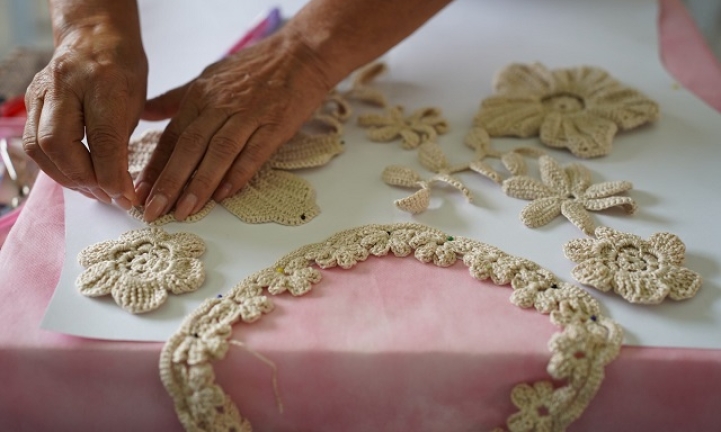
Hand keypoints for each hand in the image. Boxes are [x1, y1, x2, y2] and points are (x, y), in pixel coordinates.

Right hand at [23, 20, 147, 208]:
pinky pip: (34, 144)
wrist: (95, 37)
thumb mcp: (137, 101)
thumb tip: (119, 188)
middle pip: (58, 143)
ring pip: (39, 147)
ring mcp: (40, 92)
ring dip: (67, 178)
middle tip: (109, 196)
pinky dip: (56, 166)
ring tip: (95, 191)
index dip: (112, 174)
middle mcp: (64, 84)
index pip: (102, 137)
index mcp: (102, 80)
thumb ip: (124, 141)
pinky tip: (78, 177)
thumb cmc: (123, 69)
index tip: (126, 197)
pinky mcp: (30, 102)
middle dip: (84, 179)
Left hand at [136, 30, 332, 221]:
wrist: (302, 54)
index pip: (172, 136)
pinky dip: (239, 173)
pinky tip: (225, 195)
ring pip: (219, 152)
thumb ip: (177, 98)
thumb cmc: (257, 67)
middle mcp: (221, 105)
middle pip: (189, 147)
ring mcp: (249, 115)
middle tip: (154, 211)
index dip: (155, 166)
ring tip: (185, 211)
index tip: (140, 192)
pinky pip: (254, 152)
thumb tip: (145, 112)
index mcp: (202, 95)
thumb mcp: (211, 76)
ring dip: (200, 184)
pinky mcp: (276, 124)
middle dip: (169, 182)